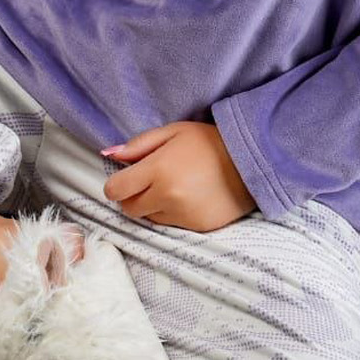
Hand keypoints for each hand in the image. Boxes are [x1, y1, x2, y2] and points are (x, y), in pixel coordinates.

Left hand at [101, 119, 257, 232]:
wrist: (250, 161)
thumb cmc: (209, 142)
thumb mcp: (173, 131)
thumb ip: (138, 145)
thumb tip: (108, 154)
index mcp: (158, 170)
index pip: (116, 190)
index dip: (117, 184)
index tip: (127, 177)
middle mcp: (167, 196)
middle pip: (129, 208)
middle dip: (133, 196)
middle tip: (149, 181)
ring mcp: (182, 215)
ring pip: (148, 218)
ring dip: (152, 206)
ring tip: (173, 187)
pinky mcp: (196, 228)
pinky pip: (170, 225)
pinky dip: (172, 214)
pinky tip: (189, 197)